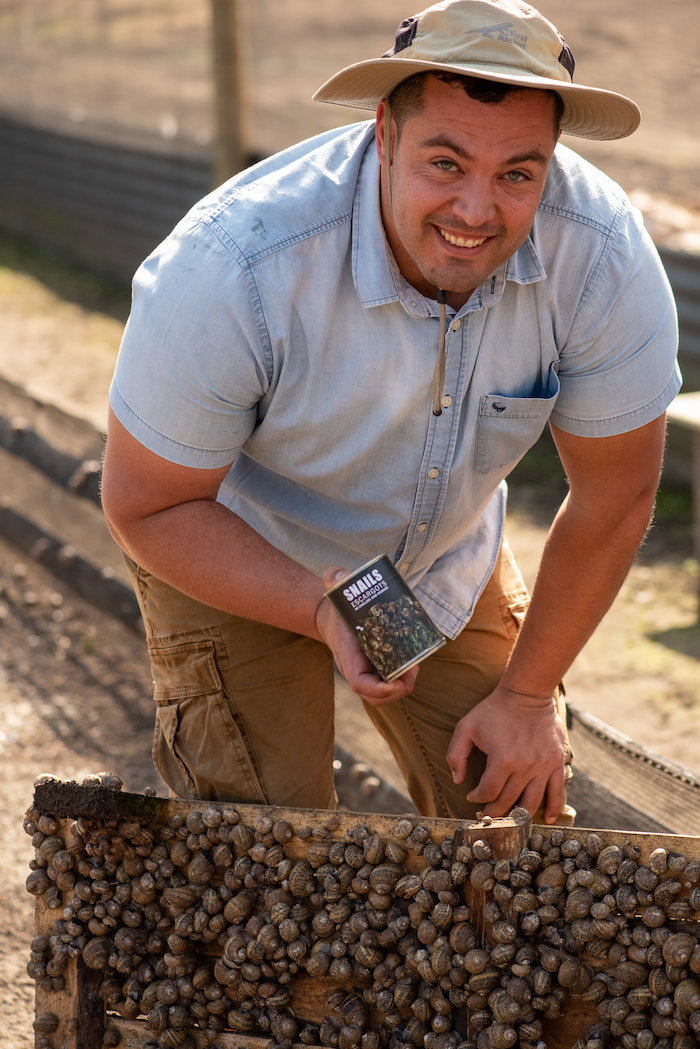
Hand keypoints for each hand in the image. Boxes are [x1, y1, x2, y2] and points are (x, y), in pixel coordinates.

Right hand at [316, 567, 418, 705]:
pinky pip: (389, 685)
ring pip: (384, 695)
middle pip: (375, 696)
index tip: (396, 682)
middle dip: (398, 689)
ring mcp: (366, 671)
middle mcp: (356, 668)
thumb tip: (334, 574)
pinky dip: (402, 681)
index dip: (379, 688)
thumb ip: (336, 580)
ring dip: (403, 686)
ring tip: (415, 666)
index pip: (359, 681)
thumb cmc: (337, 608)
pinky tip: (413, 665)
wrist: (331, 618)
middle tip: (413, 669)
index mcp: (347, 654)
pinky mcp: (375, 669)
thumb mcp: (336, 592)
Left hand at [446, 685, 567, 822]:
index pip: (488, 792)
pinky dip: (553, 808)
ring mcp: (543, 766)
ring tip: (511, 821)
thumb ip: (456, 754)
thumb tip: (458, 780)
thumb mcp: (466, 726)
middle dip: (495, 810)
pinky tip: (547, 819)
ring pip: (531, 802)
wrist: (527, 694)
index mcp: (502, 760)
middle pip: (508, 800)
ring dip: (519, 815)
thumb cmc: (494, 710)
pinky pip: (557, 791)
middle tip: (487, 814)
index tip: (472, 796)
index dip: (477, 798)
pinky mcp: (556, 762)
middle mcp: (524, 767)